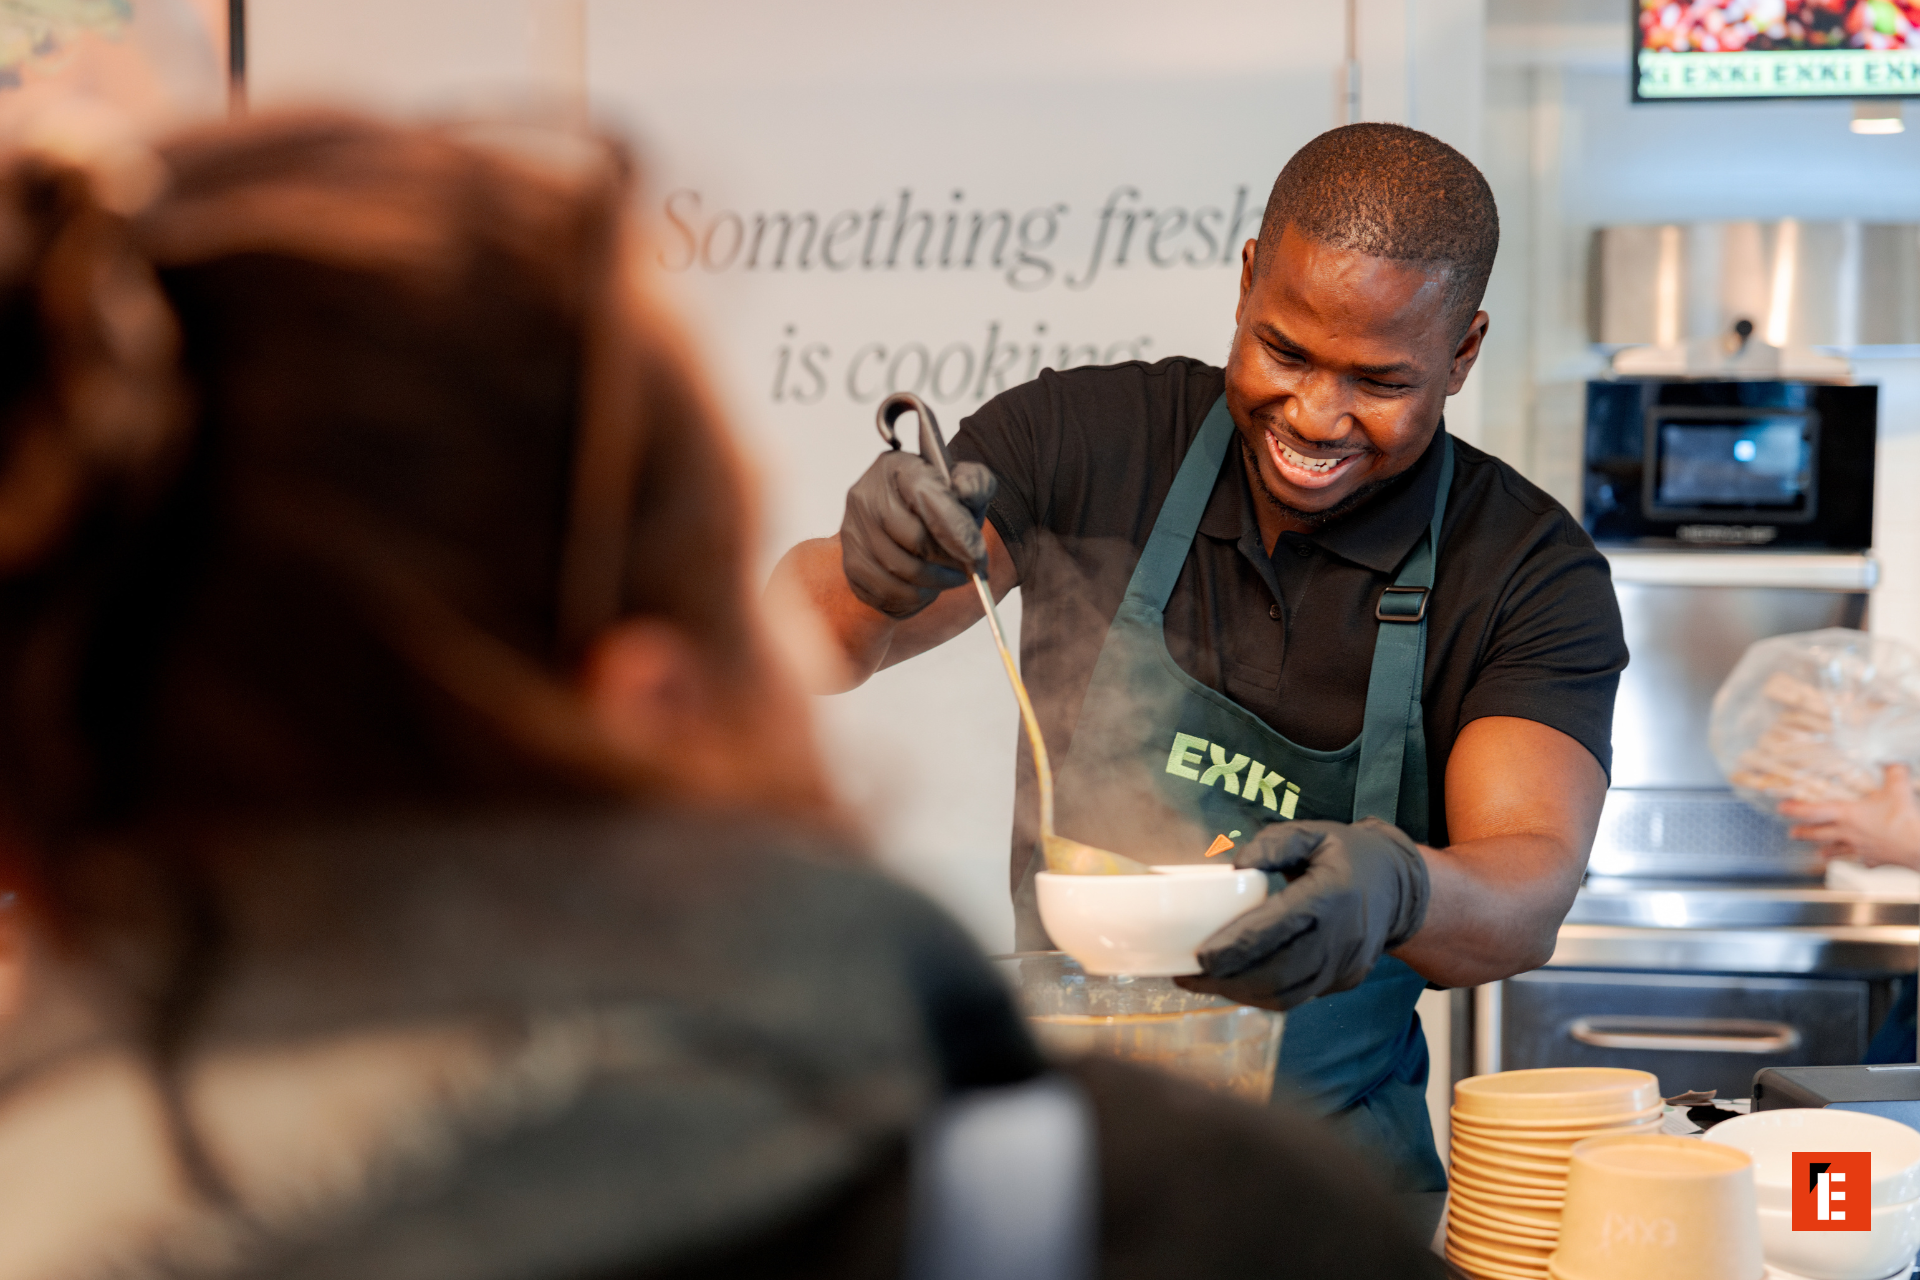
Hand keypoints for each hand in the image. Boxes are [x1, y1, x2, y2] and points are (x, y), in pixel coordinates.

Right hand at [839, 451, 996, 618]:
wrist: (910, 520)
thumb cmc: (940, 502)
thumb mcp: (965, 483)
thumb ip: (974, 482)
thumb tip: (965, 493)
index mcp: (896, 467)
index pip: (925, 497)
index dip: (955, 529)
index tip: (978, 555)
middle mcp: (866, 495)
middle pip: (912, 539)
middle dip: (948, 561)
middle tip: (969, 569)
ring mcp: (854, 531)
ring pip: (899, 570)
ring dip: (934, 583)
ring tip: (951, 578)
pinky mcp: (851, 563)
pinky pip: (884, 592)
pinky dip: (913, 598)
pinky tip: (927, 588)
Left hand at [1177, 818, 1430, 1011]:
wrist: (1402, 887)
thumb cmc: (1349, 856)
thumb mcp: (1315, 834)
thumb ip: (1275, 844)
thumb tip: (1235, 864)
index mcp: (1331, 895)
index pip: (1279, 928)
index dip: (1238, 946)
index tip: (1201, 956)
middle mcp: (1342, 937)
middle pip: (1279, 971)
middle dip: (1229, 979)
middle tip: (1186, 975)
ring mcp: (1346, 965)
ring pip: (1288, 993)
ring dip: (1241, 993)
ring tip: (1203, 983)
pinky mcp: (1345, 981)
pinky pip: (1299, 997)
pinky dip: (1263, 996)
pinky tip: (1236, 986)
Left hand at [1780, 764, 1919, 870]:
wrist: (1918, 848)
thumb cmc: (1904, 821)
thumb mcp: (1898, 787)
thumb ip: (1893, 771)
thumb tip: (1892, 760)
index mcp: (1848, 815)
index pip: (1814, 811)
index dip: (1796, 809)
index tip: (1782, 808)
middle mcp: (1849, 833)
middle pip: (1819, 833)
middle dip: (1804, 832)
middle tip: (1792, 832)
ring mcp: (1860, 848)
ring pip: (1837, 850)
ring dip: (1827, 850)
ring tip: (1820, 853)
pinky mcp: (1874, 859)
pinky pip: (1863, 860)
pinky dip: (1859, 859)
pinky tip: (1860, 859)